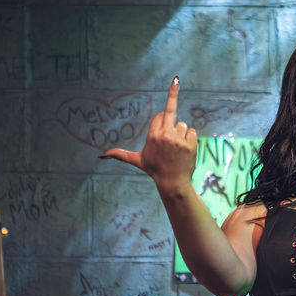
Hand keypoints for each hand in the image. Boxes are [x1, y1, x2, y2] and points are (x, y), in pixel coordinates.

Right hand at [102, 77, 196, 191]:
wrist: (172, 182)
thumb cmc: (155, 169)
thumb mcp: (137, 160)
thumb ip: (120, 154)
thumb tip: (102, 155)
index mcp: (152, 135)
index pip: (160, 116)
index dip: (161, 124)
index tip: (161, 135)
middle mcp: (165, 135)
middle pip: (170, 114)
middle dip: (171, 117)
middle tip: (173, 113)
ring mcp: (178, 139)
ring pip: (183, 124)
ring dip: (181, 134)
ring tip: (177, 149)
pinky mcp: (190, 143)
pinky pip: (193, 131)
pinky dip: (191, 139)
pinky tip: (185, 150)